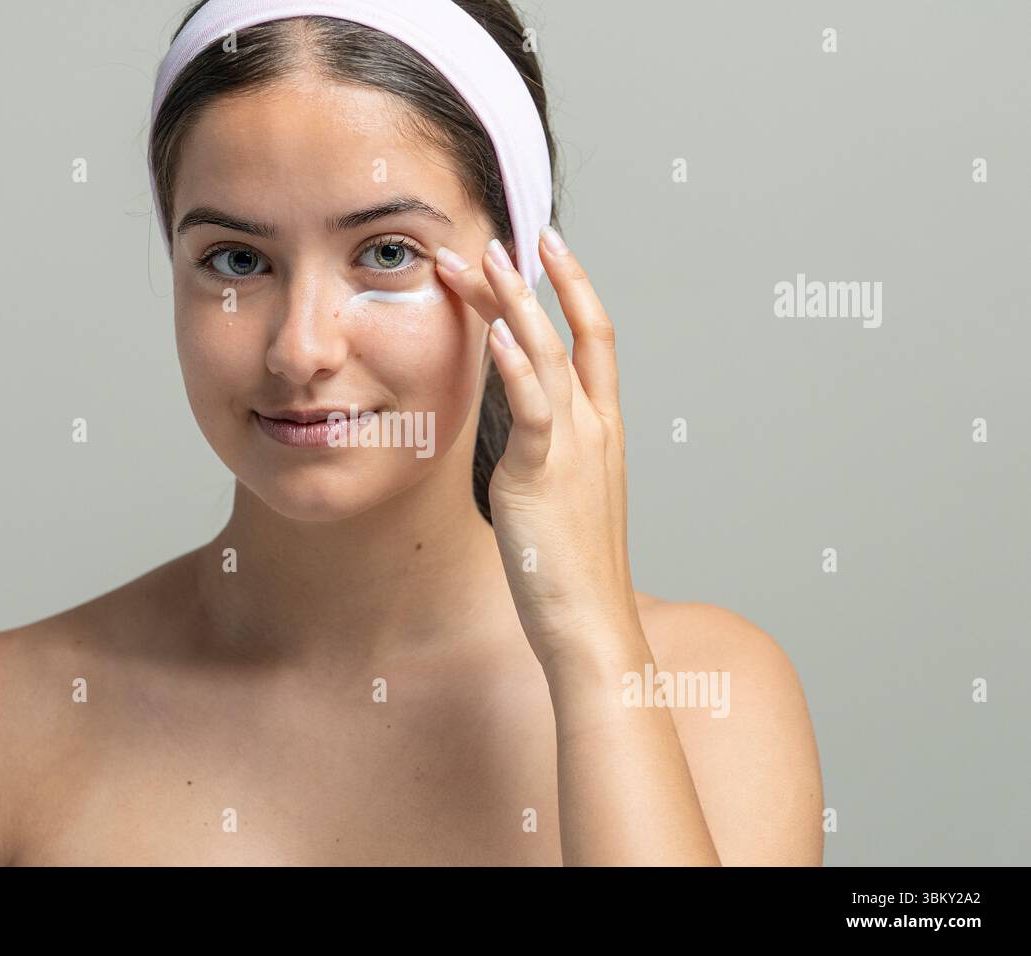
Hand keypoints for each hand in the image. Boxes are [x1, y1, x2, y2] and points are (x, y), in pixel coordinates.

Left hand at [435, 228, 641, 672]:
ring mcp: (576, 448)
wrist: (591, 624)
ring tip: (485, 261)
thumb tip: (520, 435)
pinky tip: (490, 332)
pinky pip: (534, 408)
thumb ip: (546, 456)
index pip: (595, 341)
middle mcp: (597, 429)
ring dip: (516, 304)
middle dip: (541, 280)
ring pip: (551, 357)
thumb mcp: (560, 497)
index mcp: (603, 431)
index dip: (574, 289)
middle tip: (503, 238)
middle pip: (574, 333)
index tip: (546, 250)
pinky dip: (514, 366)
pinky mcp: (546, 474)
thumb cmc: (570, 569)